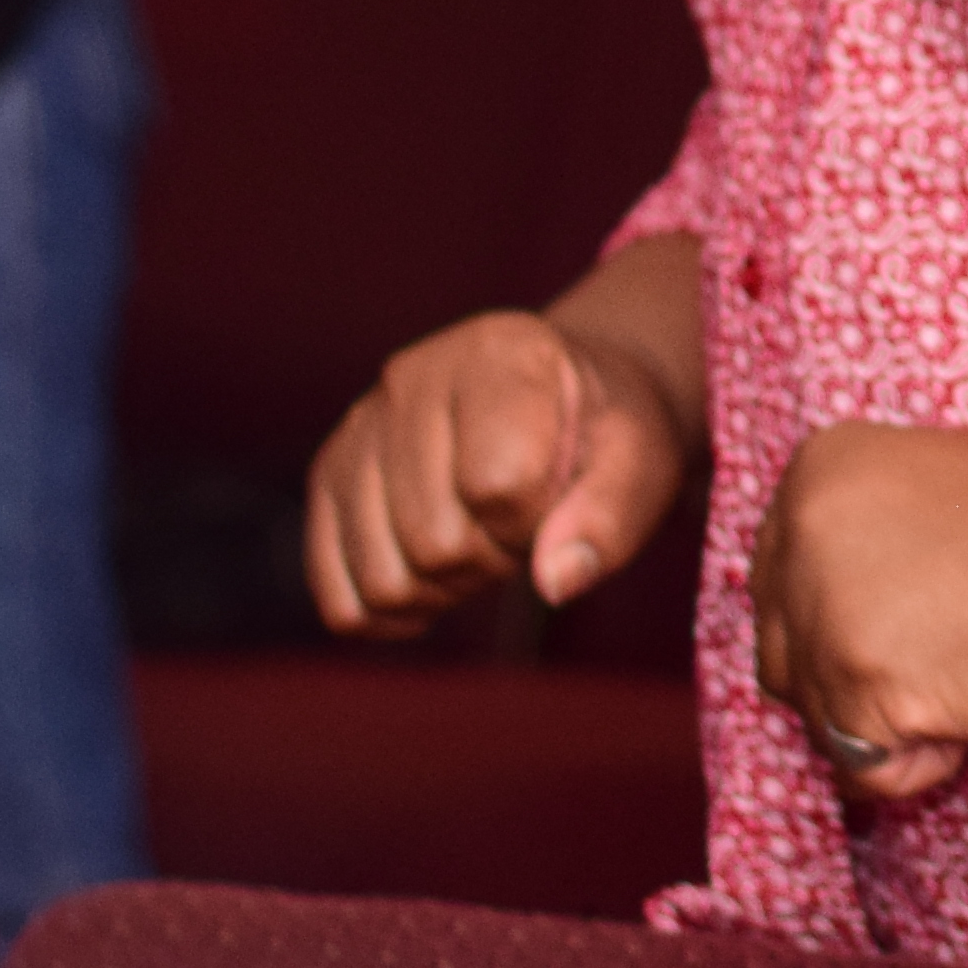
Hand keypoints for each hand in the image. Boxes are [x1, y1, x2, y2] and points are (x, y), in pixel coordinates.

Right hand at [307, 306, 703, 634]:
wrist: (564, 404)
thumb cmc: (604, 433)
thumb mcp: (640, 464)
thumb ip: (610, 519)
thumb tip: (555, 581)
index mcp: (498, 353)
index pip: (496, 484)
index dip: (537, 519)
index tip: (557, 495)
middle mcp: (410, 376)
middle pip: (433, 543)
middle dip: (493, 558)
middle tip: (520, 521)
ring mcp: (358, 426)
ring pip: (384, 581)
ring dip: (445, 588)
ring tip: (480, 534)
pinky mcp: (327, 476)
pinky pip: (341, 599)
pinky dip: (391, 613)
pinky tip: (434, 579)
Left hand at [748, 421, 967, 803]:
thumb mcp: (922, 496)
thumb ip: (850, 546)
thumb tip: (794, 640)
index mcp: (815, 472)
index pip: (777, 594)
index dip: (852, 625)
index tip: (931, 608)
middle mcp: (801, 533)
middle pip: (782, 662)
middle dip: (857, 680)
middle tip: (958, 642)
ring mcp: (826, 610)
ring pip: (816, 723)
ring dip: (892, 723)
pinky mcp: (861, 684)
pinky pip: (863, 773)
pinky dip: (923, 764)